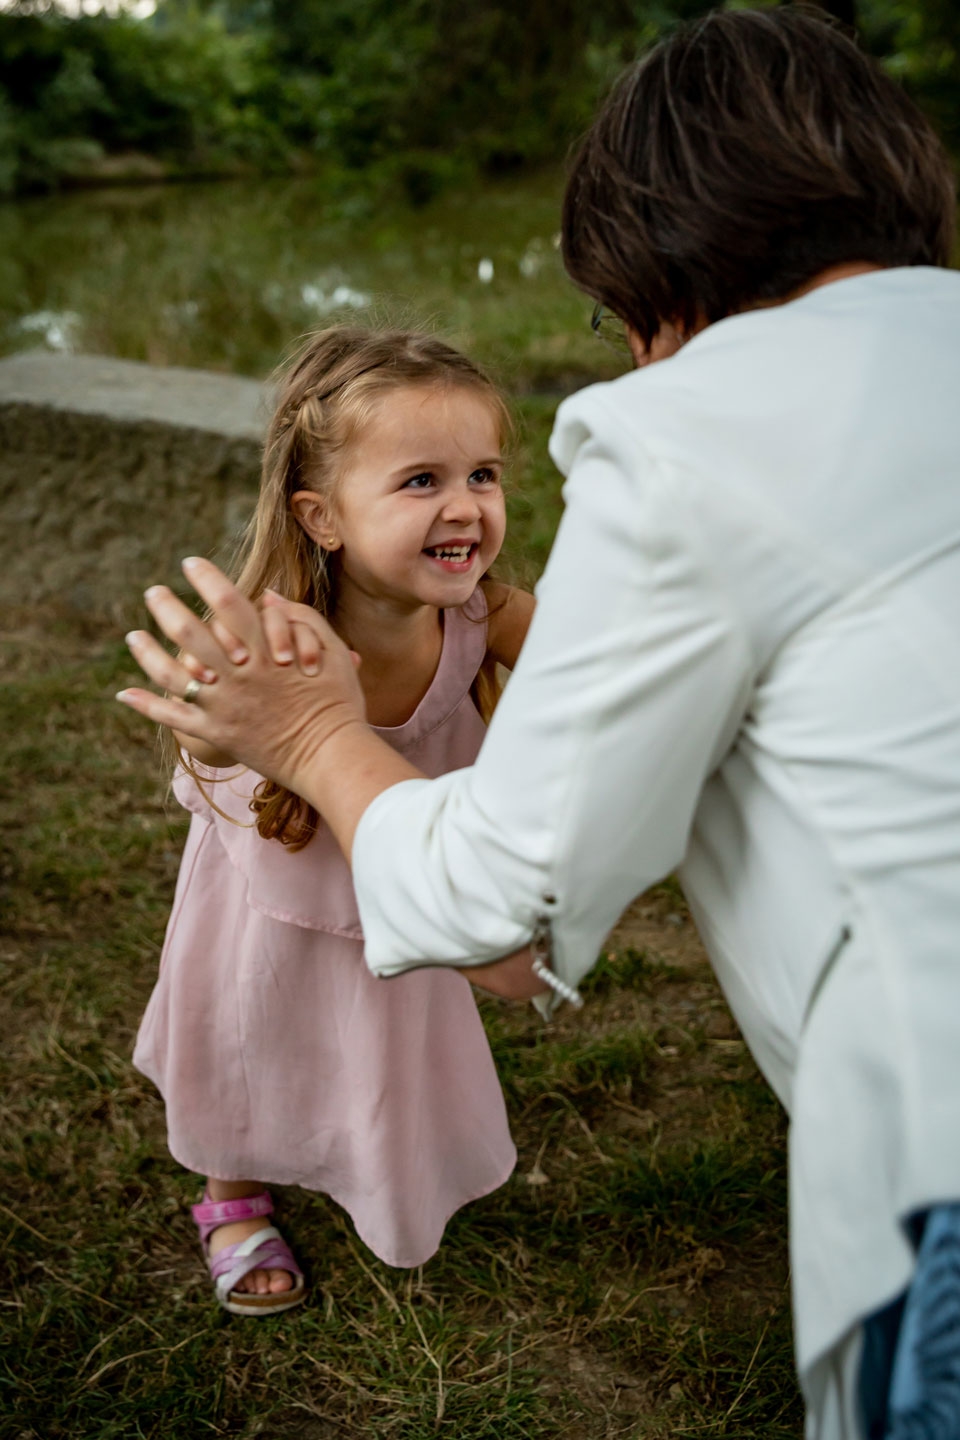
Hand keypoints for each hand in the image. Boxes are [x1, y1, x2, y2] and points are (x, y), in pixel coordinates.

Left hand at [118, 558, 367, 793]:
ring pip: (171, 673)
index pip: (228, 601)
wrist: (331, 755)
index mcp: (263, 649)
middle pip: (189, 632)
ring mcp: (221, 705)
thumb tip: (268, 596)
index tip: (190, 563)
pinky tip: (125, 692)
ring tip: (132, 635)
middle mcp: (236, 673)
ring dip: (146, 651)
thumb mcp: (330, 648)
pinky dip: (147, 705)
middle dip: (166, 607)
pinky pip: (172, 718)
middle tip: (152, 592)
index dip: (207, 578)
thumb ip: (299, 618)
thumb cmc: (338, 700)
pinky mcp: (216, 733)